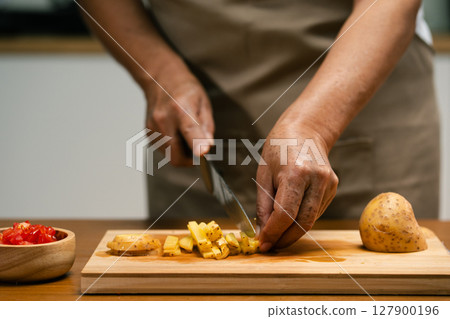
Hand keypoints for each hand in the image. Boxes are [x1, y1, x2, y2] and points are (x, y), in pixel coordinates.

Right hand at [145, 73, 213, 165]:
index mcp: (181, 108)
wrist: (160, 78)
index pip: (189, 130)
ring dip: (180, 153)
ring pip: (169, 155)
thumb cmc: (184, 89)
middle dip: (189, 160)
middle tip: (198, 151)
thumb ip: (206, 127)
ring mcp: (153, 126)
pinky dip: (172, 147)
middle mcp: (164, 119)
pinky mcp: (148, 131)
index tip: (202, 154)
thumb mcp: (203, 102)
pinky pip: (163, 149)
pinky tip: (175, 133)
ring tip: (186, 136)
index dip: (196, 144)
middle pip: (175, 154)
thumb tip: (207, 146)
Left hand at [256, 119, 337, 251]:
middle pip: (303, 222)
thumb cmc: (279, 148)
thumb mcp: (263, 174)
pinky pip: (315, 212)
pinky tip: (290, 218)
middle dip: (285, 238)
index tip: (263, 244)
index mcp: (296, 173)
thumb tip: (263, 232)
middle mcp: (317, 179)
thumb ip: (264, 205)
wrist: (305, 130)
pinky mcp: (333, 188)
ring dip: (293, 232)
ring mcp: (329, 184)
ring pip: (311, 220)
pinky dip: (301, 220)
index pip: (286, 214)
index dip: (273, 233)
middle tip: (270, 246)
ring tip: (276, 235)